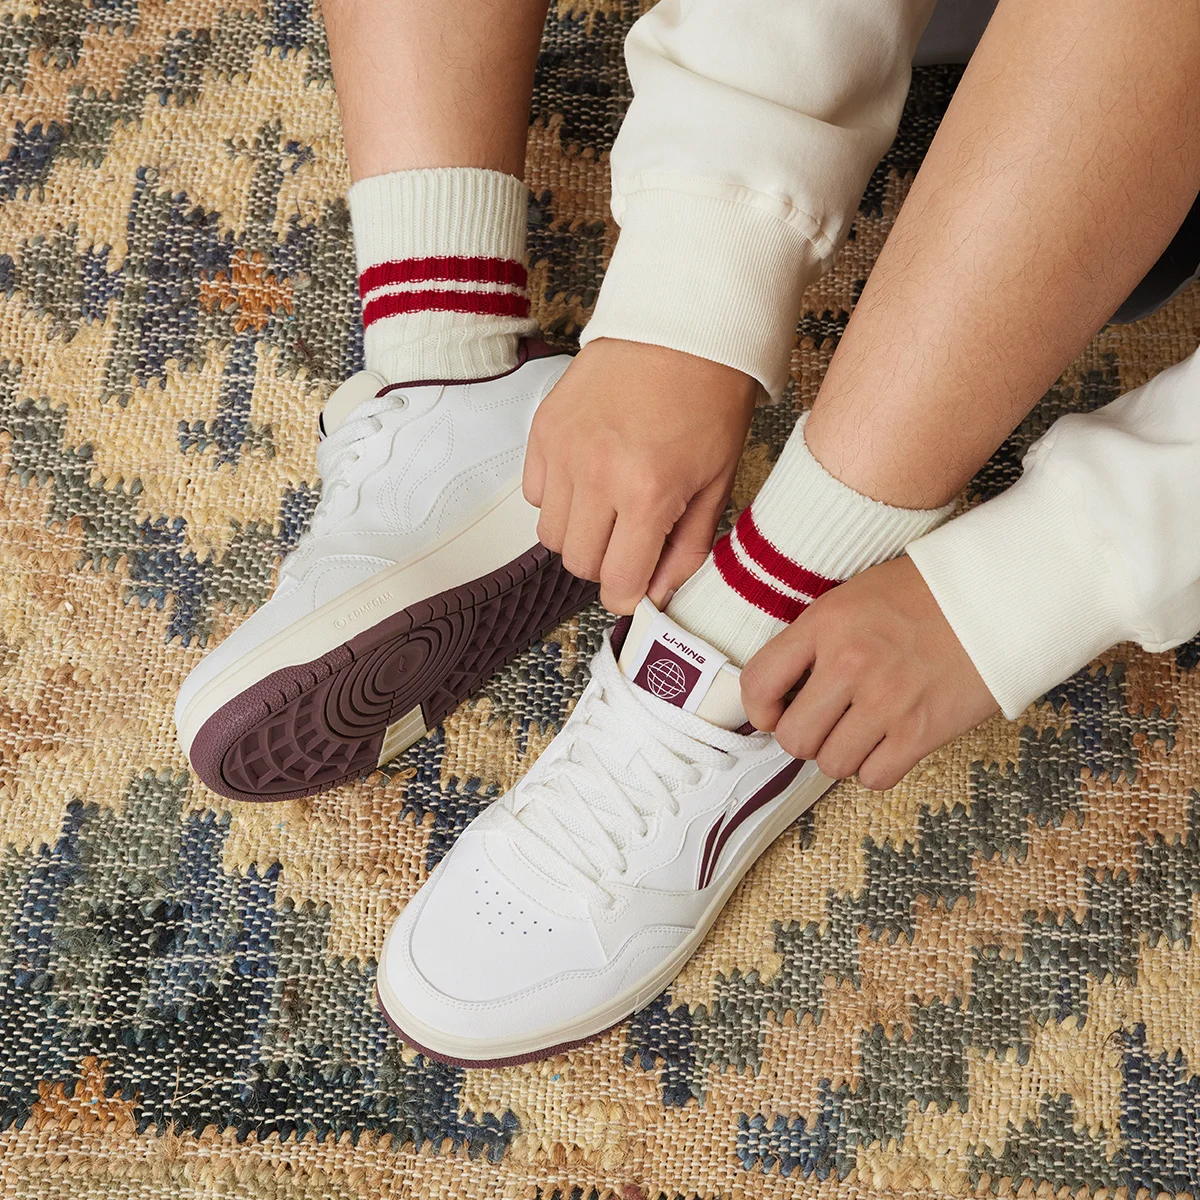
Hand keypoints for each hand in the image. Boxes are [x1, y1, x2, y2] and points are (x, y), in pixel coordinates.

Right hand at [523, 338, 757, 613]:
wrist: (682, 328)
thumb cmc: (709, 398)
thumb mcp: (717, 483)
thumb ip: (687, 548)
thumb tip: (657, 592)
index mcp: (648, 494)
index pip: (618, 583)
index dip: (631, 593)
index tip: (639, 584)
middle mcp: (597, 476)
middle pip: (579, 564)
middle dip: (606, 563)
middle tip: (630, 539)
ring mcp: (563, 452)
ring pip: (551, 535)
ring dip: (580, 533)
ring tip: (609, 505)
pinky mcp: (543, 430)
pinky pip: (534, 495)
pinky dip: (558, 498)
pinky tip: (589, 475)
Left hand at [740, 555, 998, 789]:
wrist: (1001, 595)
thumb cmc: (930, 592)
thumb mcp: (857, 595)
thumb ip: (818, 637)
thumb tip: (788, 685)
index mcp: (825, 623)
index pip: (759, 682)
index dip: (760, 710)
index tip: (774, 713)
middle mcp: (849, 663)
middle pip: (793, 737)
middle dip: (804, 738)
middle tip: (823, 726)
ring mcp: (886, 700)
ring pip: (831, 764)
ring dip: (841, 755)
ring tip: (859, 733)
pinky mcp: (922, 730)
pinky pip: (875, 776)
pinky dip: (876, 769)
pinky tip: (888, 744)